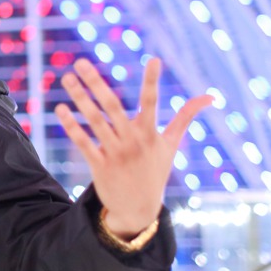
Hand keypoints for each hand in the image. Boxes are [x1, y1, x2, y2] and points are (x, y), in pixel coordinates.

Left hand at [54, 57, 211, 236]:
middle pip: (113, 107)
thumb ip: (186, 118)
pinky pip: (83, 142)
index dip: (153, 81)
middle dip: (96, 83)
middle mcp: (133, 141)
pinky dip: (72, 126)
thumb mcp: (171, 145)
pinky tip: (60, 109)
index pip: (152, 102)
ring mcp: (116, 154)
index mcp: (150, 133)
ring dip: (79, 99)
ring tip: (66, 79)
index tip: (154, 59)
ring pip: (95, 121)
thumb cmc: (155, 171)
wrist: (138, 210)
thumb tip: (210, 97)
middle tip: (80, 63)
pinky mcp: (100, 166)